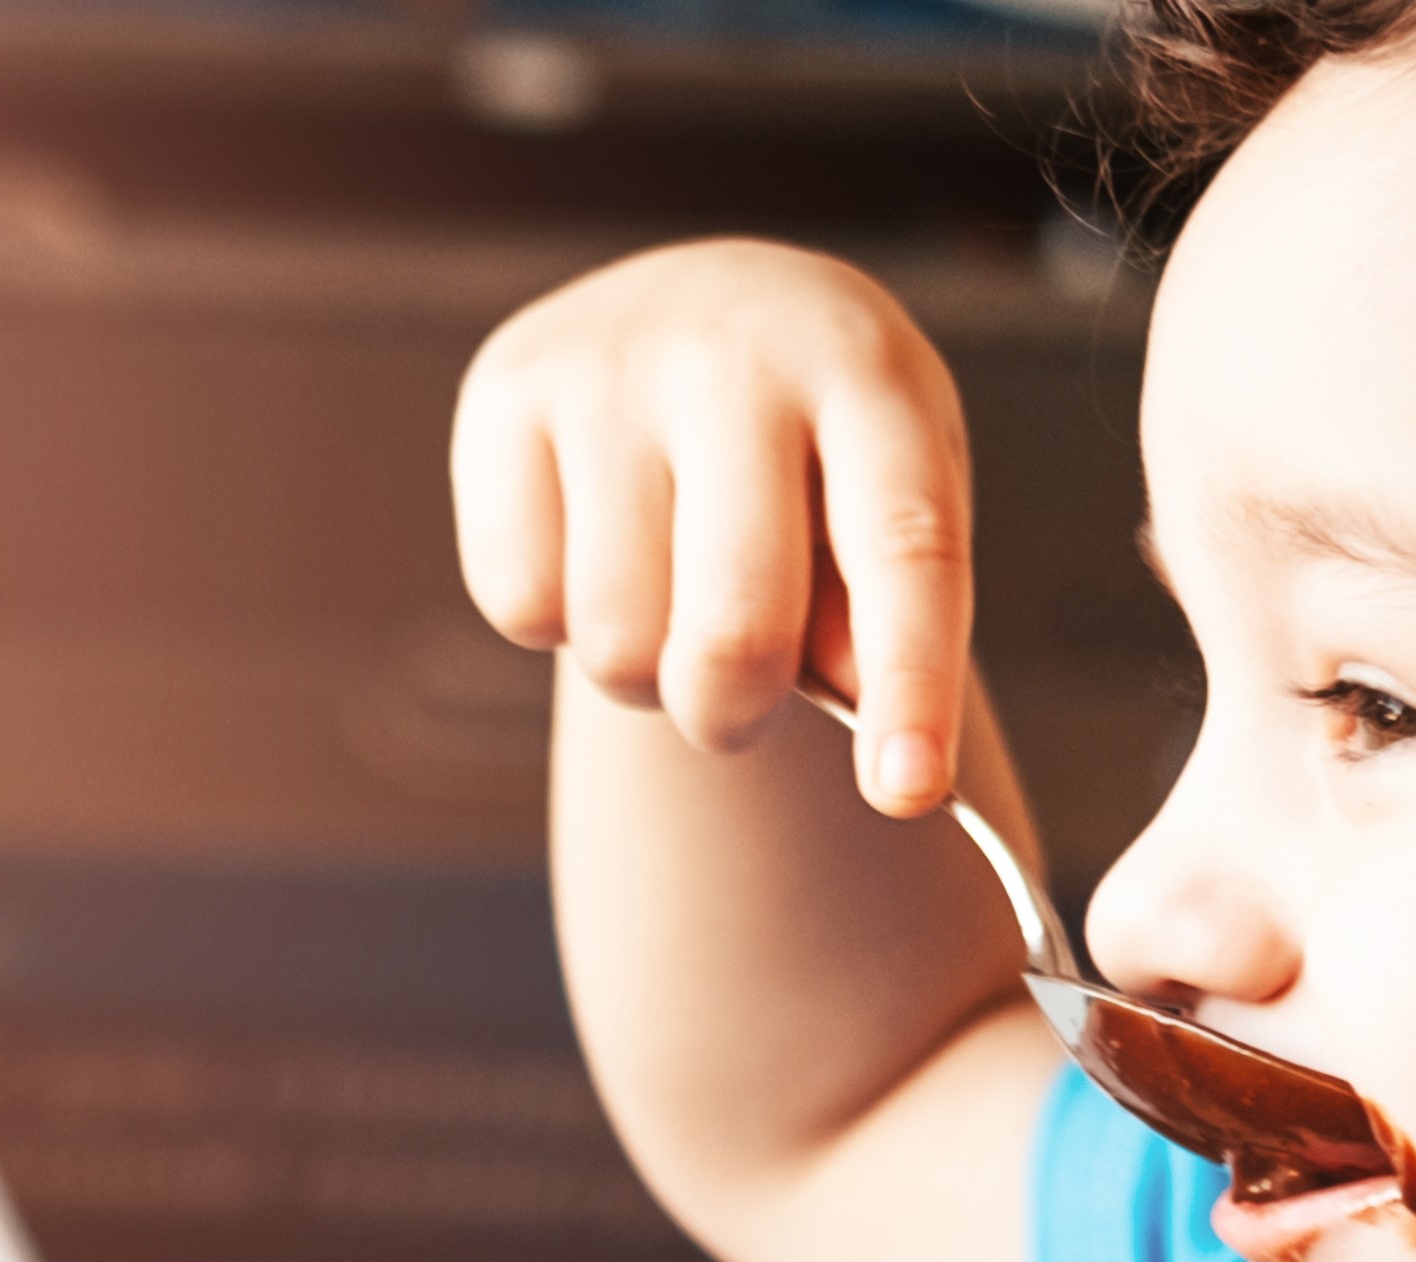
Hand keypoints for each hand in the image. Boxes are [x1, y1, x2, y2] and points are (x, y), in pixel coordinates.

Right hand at [451, 237, 976, 815]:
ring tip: (663, 596)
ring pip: (615, 642)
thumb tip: (869, 740)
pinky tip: (589, 552)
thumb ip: (884, 621)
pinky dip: (554, 622)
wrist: (705, 312)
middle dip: (736, 715)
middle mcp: (736, 352)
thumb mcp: (884, 509)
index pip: (904, 549)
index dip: (911, 685)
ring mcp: (609, 364)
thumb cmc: (819, 453)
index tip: (907, 795)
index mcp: (866, 375)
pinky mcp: (504, 392)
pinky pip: (519, 603)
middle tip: (738, 698)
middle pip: (736, 629)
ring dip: (642, 672)